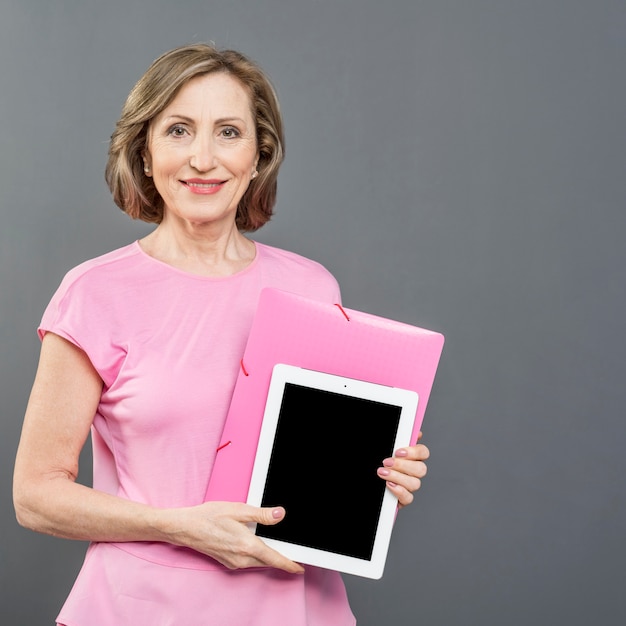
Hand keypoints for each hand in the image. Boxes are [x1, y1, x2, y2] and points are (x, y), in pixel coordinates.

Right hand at [161, 501, 304, 573]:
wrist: (186, 527)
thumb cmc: (209, 516)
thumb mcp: (238, 509)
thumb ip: (261, 514)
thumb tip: (280, 514)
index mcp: (247, 545)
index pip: (274, 559)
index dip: (289, 564)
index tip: (300, 567)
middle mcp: (241, 557)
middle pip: (267, 561)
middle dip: (279, 557)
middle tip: (290, 549)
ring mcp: (233, 562)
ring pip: (257, 561)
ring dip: (266, 555)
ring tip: (272, 542)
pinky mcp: (227, 562)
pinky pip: (247, 561)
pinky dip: (254, 554)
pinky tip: (253, 541)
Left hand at [377, 432, 429, 508]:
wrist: (366, 477)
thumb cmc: (377, 461)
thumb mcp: (384, 448)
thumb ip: (398, 439)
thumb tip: (415, 432)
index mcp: (412, 457)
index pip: (423, 452)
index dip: (414, 452)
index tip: (398, 452)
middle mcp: (413, 472)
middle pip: (421, 469)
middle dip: (403, 465)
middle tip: (387, 462)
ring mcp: (409, 486)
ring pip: (415, 484)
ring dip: (398, 477)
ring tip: (382, 473)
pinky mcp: (403, 498)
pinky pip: (408, 498)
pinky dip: (399, 491)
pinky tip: (388, 485)